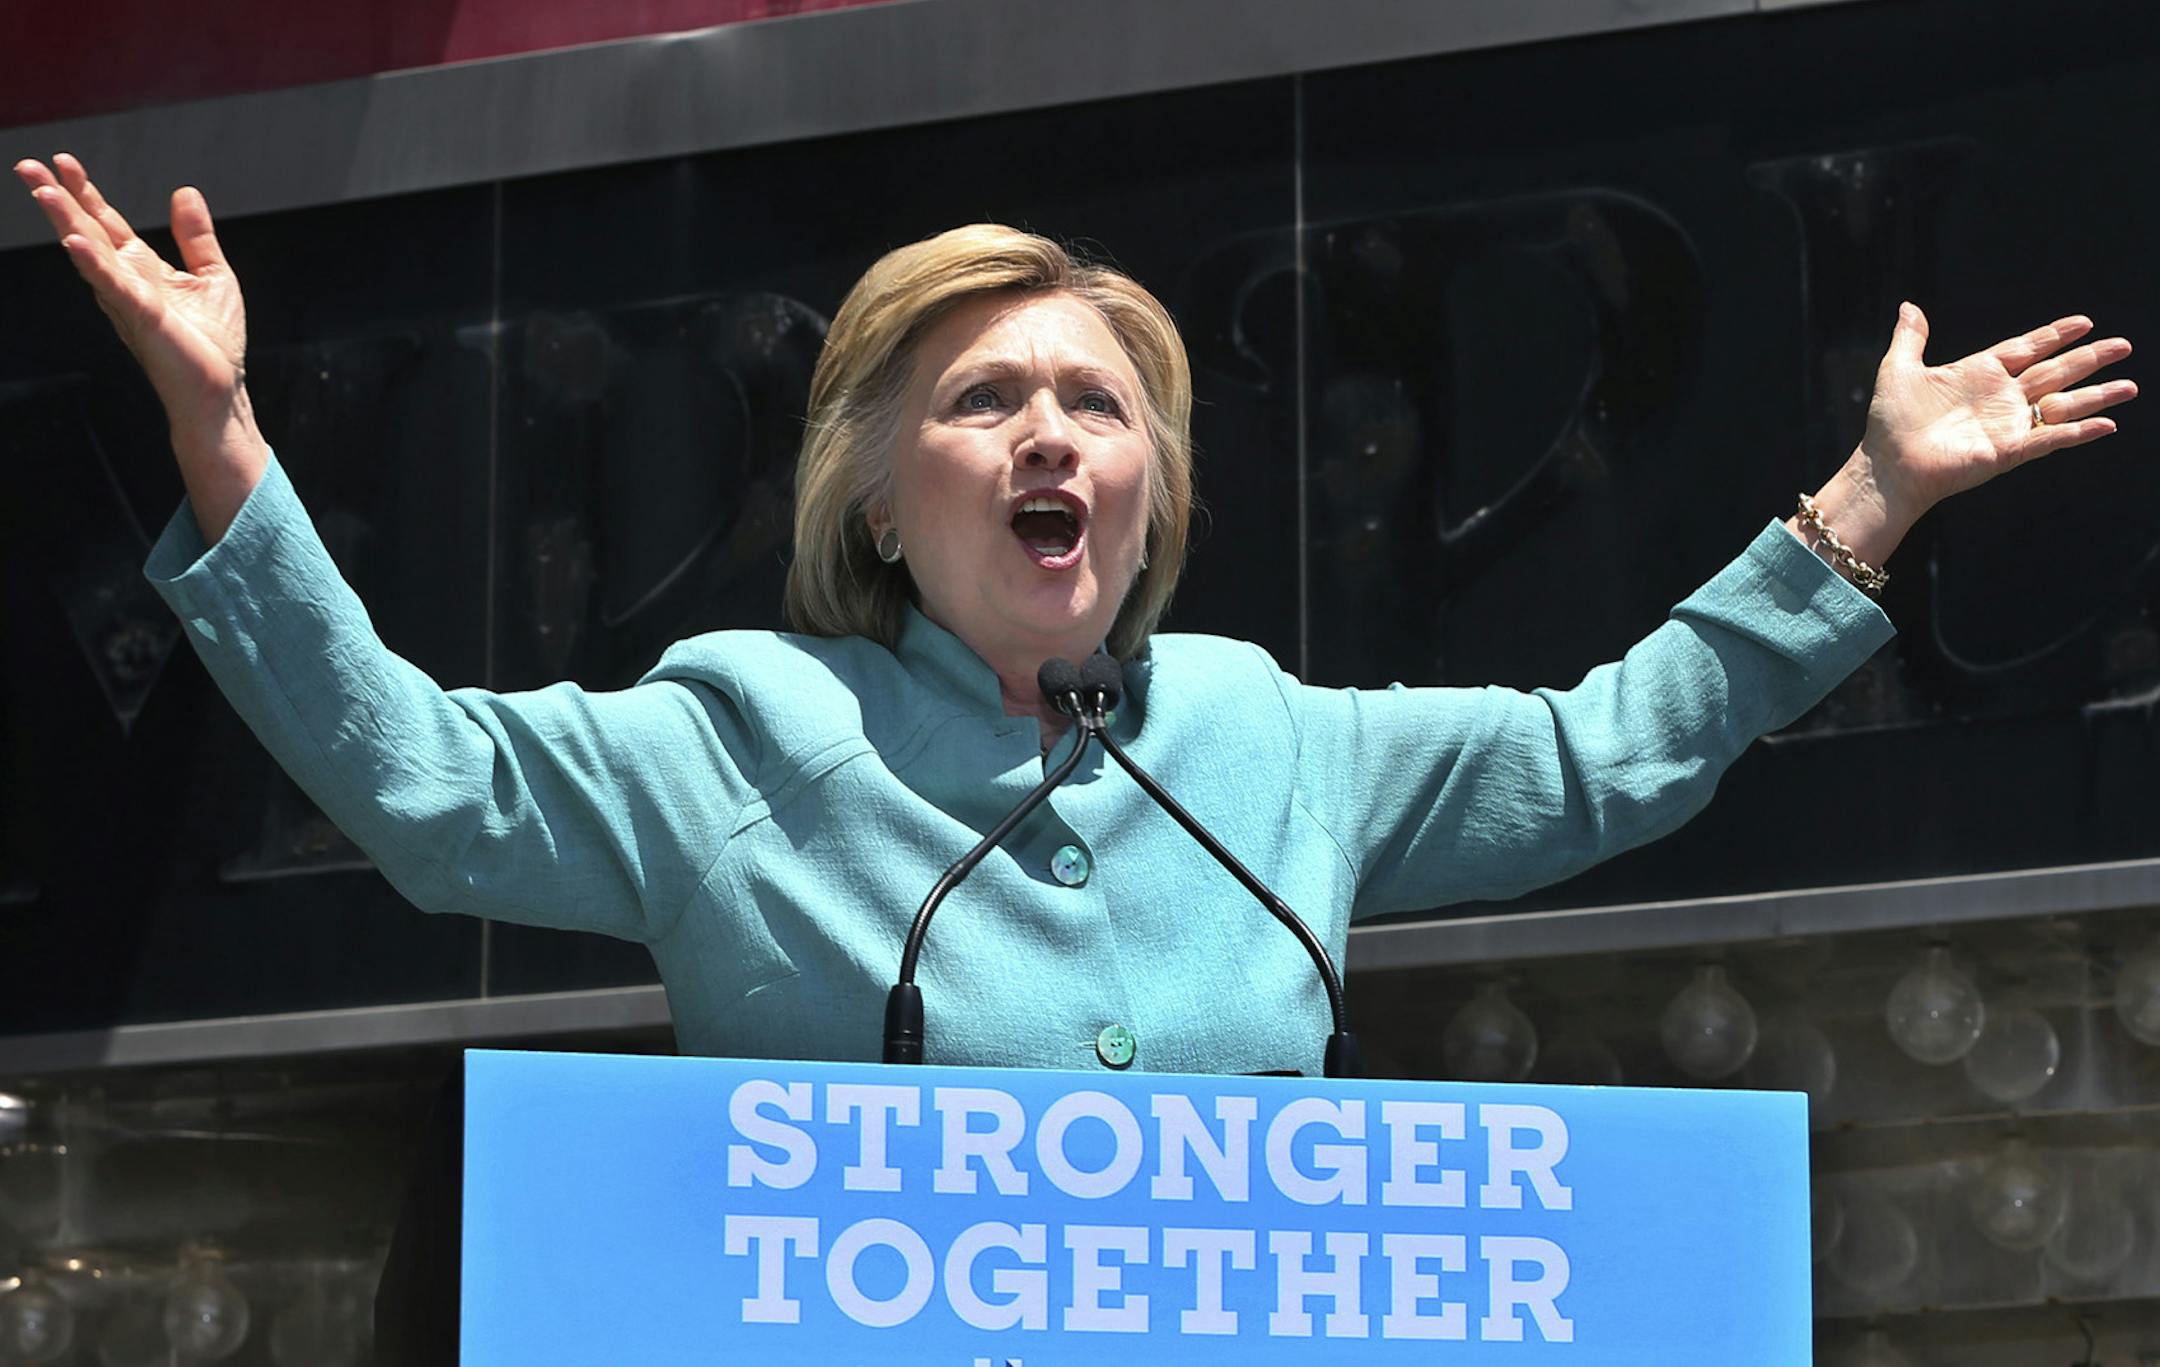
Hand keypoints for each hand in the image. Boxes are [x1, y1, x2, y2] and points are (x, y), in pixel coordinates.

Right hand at [14, 153, 265, 539]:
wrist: (220, 391)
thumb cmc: (214, 343)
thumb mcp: (213, 276)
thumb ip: (196, 237)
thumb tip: (184, 192)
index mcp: (141, 269)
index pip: (104, 223)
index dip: (84, 192)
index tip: (64, 161)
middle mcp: (126, 282)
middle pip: (85, 231)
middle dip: (57, 198)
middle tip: (28, 166)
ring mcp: (129, 300)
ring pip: (89, 253)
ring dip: (65, 223)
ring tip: (42, 191)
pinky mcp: (143, 318)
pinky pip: (112, 287)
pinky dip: (93, 265)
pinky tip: (74, 243)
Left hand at [1861, 303, 2135, 519]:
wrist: (1887, 466)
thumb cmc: (1891, 423)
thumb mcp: (1900, 370)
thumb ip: (1911, 338)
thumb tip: (1909, 306)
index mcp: (1980, 374)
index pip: (2027, 348)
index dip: (2055, 335)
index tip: (2084, 322)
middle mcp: (2000, 398)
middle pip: (2055, 372)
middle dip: (2090, 358)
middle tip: (2124, 345)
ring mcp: (2008, 425)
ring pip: (2063, 405)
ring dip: (2097, 395)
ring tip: (2130, 385)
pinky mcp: (2009, 451)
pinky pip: (2051, 438)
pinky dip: (2078, 432)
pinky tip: (2108, 424)